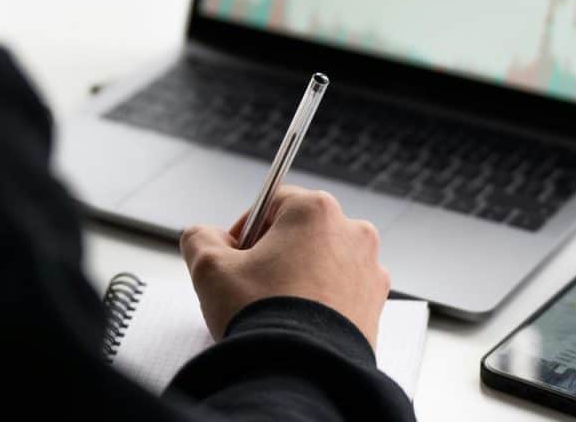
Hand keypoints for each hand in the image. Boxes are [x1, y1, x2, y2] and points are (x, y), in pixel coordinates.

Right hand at [179, 186, 390, 347]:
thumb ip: (199, 238)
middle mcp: (352, 232)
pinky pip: (342, 290)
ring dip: (301, 276)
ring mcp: (369, 268)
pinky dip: (322, 300)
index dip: (247, 228)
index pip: (273, 202)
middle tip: (252, 284)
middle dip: (276, 252)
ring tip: (276, 307)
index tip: (235, 255)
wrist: (301, 373)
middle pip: (302, 231)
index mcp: (316, 210)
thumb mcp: (210, 269)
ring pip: (324, 260)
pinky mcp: (376, 303)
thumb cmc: (263, 316)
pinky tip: (299, 321)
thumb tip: (204, 236)